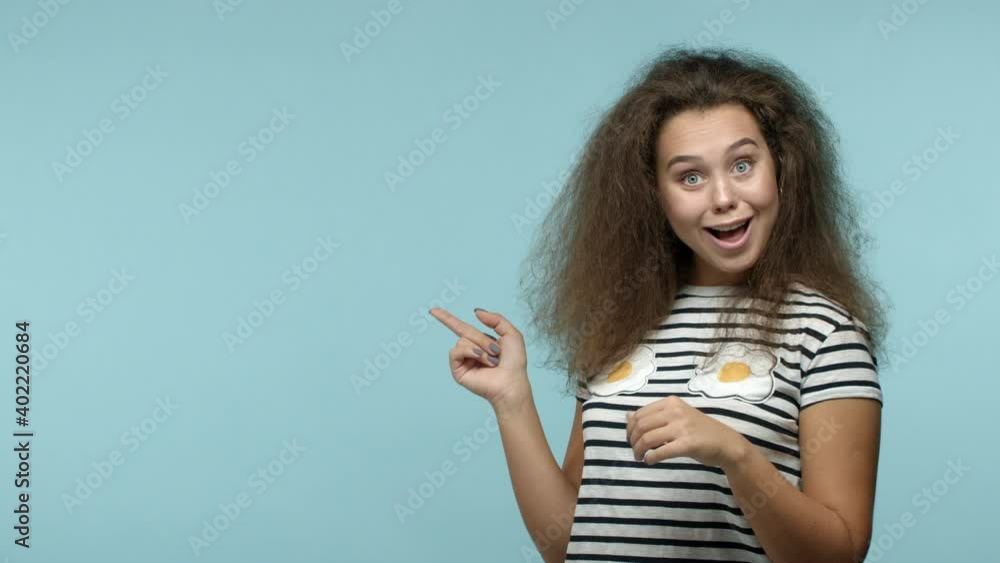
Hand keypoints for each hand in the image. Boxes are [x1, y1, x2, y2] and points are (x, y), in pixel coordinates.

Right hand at [429, 307, 530, 410]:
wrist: (511, 382)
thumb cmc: (514, 362)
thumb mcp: (511, 334)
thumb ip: (496, 319)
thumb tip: (475, 312)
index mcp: (480, 342)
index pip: (460, 327)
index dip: (447, 318)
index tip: (433, 310)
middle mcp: (470, 350)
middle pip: (466, 331)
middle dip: (483, 339)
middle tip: (497, 352)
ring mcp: (463, 360)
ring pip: (462, 340)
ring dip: (480, 348)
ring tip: (492, 360)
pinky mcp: (458, 370)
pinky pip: (456, 351)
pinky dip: (469, 351)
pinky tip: (480, 359)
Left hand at [625, 396, 747, 468]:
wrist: (726, 443)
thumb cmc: (699, 430)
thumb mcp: (676, 416)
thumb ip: (654, 416)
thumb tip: (627, 416)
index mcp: (671, 402)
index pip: (640, 414)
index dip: (630, 429)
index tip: (631, 440)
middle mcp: (675, 411)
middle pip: (641, 426)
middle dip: (632, 441)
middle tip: (635, 451)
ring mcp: (682, 427)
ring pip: (647, 438)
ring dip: (638, 450)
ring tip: (640, 457)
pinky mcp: (687, 444)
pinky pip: (660, 452)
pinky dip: (650, 458)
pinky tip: (650, 461)